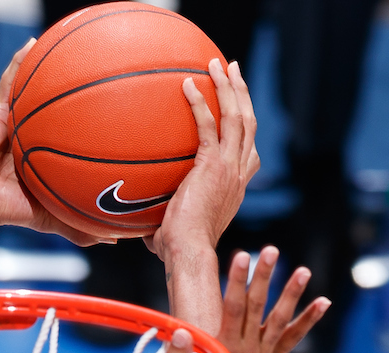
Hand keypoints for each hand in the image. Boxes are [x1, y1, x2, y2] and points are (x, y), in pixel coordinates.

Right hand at [0, 44, 105, 247]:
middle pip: (53, 107)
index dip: (86, 121)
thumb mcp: (53, 220)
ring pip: (32, 90)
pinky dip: (18, 64)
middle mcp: (31, 135)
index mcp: (44, 155)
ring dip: (45, 67)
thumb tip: (114, 240)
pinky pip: (8, 84)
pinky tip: (30, 46)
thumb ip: (81, 229)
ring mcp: (14, 123)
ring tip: (65, 45)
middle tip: (95, 70)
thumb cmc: (11, 212)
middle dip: (70, 89)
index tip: (113, 108)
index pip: (69, 133)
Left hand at [147, 58, 258, 261]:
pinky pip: (209, 125)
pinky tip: (188, 85)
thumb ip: (164, 220)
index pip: (249, 155)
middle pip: (249, 125)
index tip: (240, 112)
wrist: (188, 253)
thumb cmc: (178, 250)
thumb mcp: (174, 229)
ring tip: (218, 64)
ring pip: (238, 118)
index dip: (246, 131)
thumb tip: (139, 227)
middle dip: (242, 94)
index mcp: (235, 189)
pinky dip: (200, 103)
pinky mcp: (212, 166)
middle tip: (233, 71)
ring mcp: (228, 169)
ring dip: (229, 88)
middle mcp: (237, 175)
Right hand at [219, 247, 329, 352]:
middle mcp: (248, 349)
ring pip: (279, 320)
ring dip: (292, 294)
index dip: (237, 283)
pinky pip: (293, 338)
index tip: (242, 256)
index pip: (233, 310)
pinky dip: (309, 321)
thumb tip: (180, 332)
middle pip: (258, 307)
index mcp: (224, 349)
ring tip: (304, 270)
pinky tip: (325, 301)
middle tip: (271, 250)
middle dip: (264, 278)